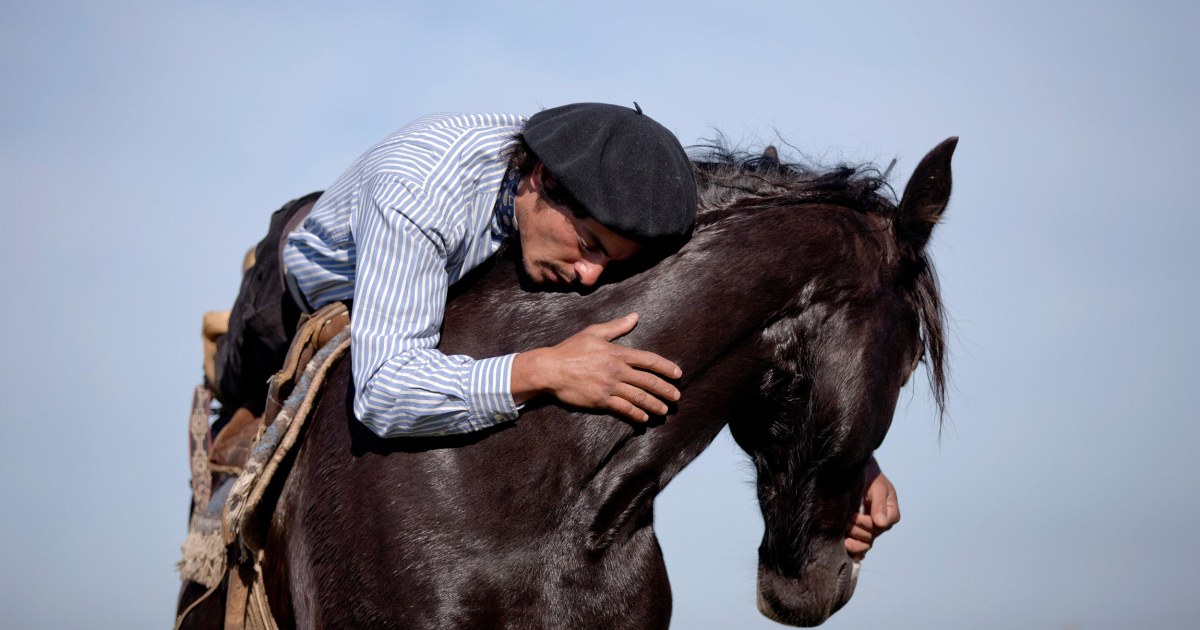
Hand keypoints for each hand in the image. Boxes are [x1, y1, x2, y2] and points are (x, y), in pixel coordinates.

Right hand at [512, 313, 681, 421]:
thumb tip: (635, 316)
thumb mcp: (594, 333)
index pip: (649, 360)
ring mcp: (610, 386)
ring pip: (640, 397)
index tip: (678, 374)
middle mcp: (617, 370)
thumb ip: (617, 327)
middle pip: (649, 381)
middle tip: (677, 397)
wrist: (550, 369)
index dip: (666, 367)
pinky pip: (624, 409)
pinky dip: (636, 414)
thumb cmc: (570, 349)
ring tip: (665, 410)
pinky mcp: (601, 400)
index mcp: (617, 353)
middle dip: (665, 390)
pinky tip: (644, 418)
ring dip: (655, 405)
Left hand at [844, 456, 899, 559]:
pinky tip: (847, 551)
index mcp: (891, 515)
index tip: (853, 514)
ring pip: (865, 544)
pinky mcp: (861, 532)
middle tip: (845, 520)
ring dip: (854, 542)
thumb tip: (882, 524)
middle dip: (857, 530)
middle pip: (871, 536)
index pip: (879, 526)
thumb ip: (879, 504)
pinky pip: (861, 548)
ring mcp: (872, 530)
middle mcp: (883, 525)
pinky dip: (855, 551)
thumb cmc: (871, 478)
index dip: (865, 523)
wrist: (859, 474)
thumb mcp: (878, 487)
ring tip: (843, 538)